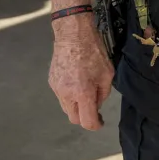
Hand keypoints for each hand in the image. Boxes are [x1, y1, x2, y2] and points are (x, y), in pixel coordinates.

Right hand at [49, 14, 113, 130]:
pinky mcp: (51, 82)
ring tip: (85, 93)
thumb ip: (103, 94)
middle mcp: (66, 94)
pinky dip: (69, 96)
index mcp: (82, 93)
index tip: (100, 122)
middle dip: (85, 117)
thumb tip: (97, 105)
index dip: (96, 125)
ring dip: (76, 106)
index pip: (87, 121)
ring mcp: (56, 89)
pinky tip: (76, 83)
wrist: (73, 34)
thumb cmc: (94, 52)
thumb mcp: (107, 73)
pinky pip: (61, 96)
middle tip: (94, 109)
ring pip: (66, 108)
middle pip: (74, 118)